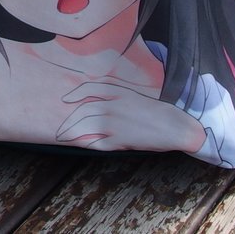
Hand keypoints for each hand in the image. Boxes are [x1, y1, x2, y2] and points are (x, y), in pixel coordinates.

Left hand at [55, 82, 206, 153]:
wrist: (175, 126)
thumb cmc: (156, 110)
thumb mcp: (134, 96)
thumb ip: (115, 96)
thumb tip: (95, 103)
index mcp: (117, 91)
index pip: (89, 88)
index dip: (74, 93)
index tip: (65, 100)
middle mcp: (112, 105)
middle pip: (83, 111)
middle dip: (68, 121)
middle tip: (60, 130)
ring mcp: (114, 123)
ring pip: (86, 127)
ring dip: (72, 133)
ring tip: (63, 138)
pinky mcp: (120, 139)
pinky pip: (98, 142)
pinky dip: (87, 143)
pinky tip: (82, 145)